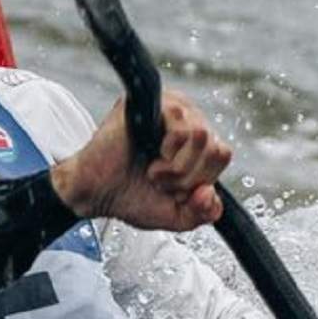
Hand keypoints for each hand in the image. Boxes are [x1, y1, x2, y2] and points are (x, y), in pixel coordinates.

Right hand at [50, 91, 231, 232]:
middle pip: (216, 148)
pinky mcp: (151, 103)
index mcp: (195, 140)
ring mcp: (170, 108)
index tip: (175, 188)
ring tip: (153, 169)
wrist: (95, 194)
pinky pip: (182, 125)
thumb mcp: (178, 215)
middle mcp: (186, 119)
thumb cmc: (131, 197)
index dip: (201, 181)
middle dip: (189, 178)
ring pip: (202, 136)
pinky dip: (168, 152)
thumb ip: (204, 212)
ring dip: (177, 167)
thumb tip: (210, 193)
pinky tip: (149, 155)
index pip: (222, 154)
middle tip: (161, 180)